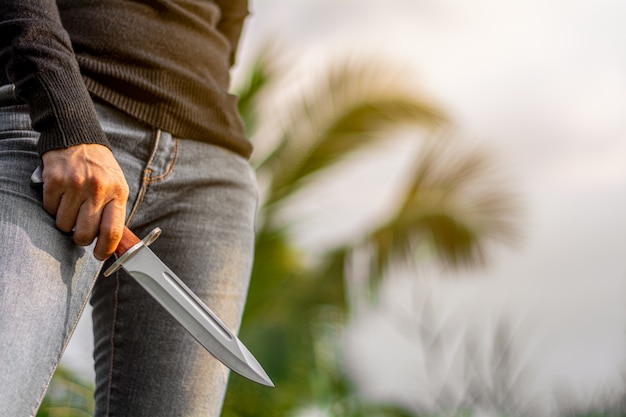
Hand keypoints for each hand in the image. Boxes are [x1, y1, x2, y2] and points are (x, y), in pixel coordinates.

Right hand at [41, 144, 128, 260]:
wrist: (78, 138)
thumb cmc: (100, 169)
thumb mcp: (117, 186)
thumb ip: (115, 212)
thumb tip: (112, 243)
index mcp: (118, 192)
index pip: (112, 230)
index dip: (105, 249)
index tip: (100, 255)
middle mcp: (98, 189)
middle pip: (85, 233)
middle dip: (81, 238)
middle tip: (81, 231)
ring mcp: (75, 185)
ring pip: (65, 225)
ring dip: (66, 223)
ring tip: (72, 208)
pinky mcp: (54, 181)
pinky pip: (50, 210)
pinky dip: (54, 208)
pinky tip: (61, 196)